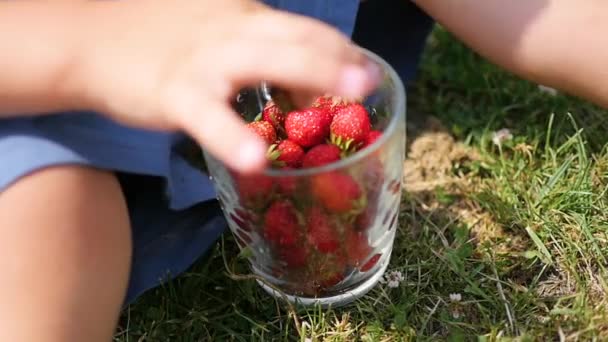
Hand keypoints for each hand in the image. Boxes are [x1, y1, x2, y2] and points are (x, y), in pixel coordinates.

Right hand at [77, 0, 379, 172]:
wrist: (91, 40)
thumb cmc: (160, 39)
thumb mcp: (216, 33)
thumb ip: (260, 52)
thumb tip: (304, 92)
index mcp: (245, 14)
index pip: (303, 28)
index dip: (339, 50)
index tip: (367, 71)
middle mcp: (232, 28)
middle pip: (296, 38)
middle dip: (339, 59)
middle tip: (373, 80)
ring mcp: (204, 59)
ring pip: (265, 63)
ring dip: (313, 76)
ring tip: (352, 96)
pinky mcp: (175, 92)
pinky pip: (209, 117)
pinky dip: (234, 137)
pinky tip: (257, 160)